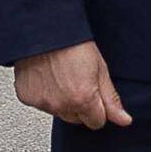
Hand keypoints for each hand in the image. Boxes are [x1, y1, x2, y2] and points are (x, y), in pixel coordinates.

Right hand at [11, 39, 129, 130]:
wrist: (44, 29)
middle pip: (77, 119)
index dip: (98, 108)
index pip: (96, 122)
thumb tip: (123, 120)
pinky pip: (41, 104)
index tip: (93, 92)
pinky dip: (44, 94)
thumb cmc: (72, 42)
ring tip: (61, 76)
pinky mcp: (27, 98)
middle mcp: (61, 105)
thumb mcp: (100, 68)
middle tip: (76, 80)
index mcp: (82, 99)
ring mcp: (42, 102)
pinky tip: (47, 77)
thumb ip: (111, 99)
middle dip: (80, 105)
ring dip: (62, 100)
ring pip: (59, 112)